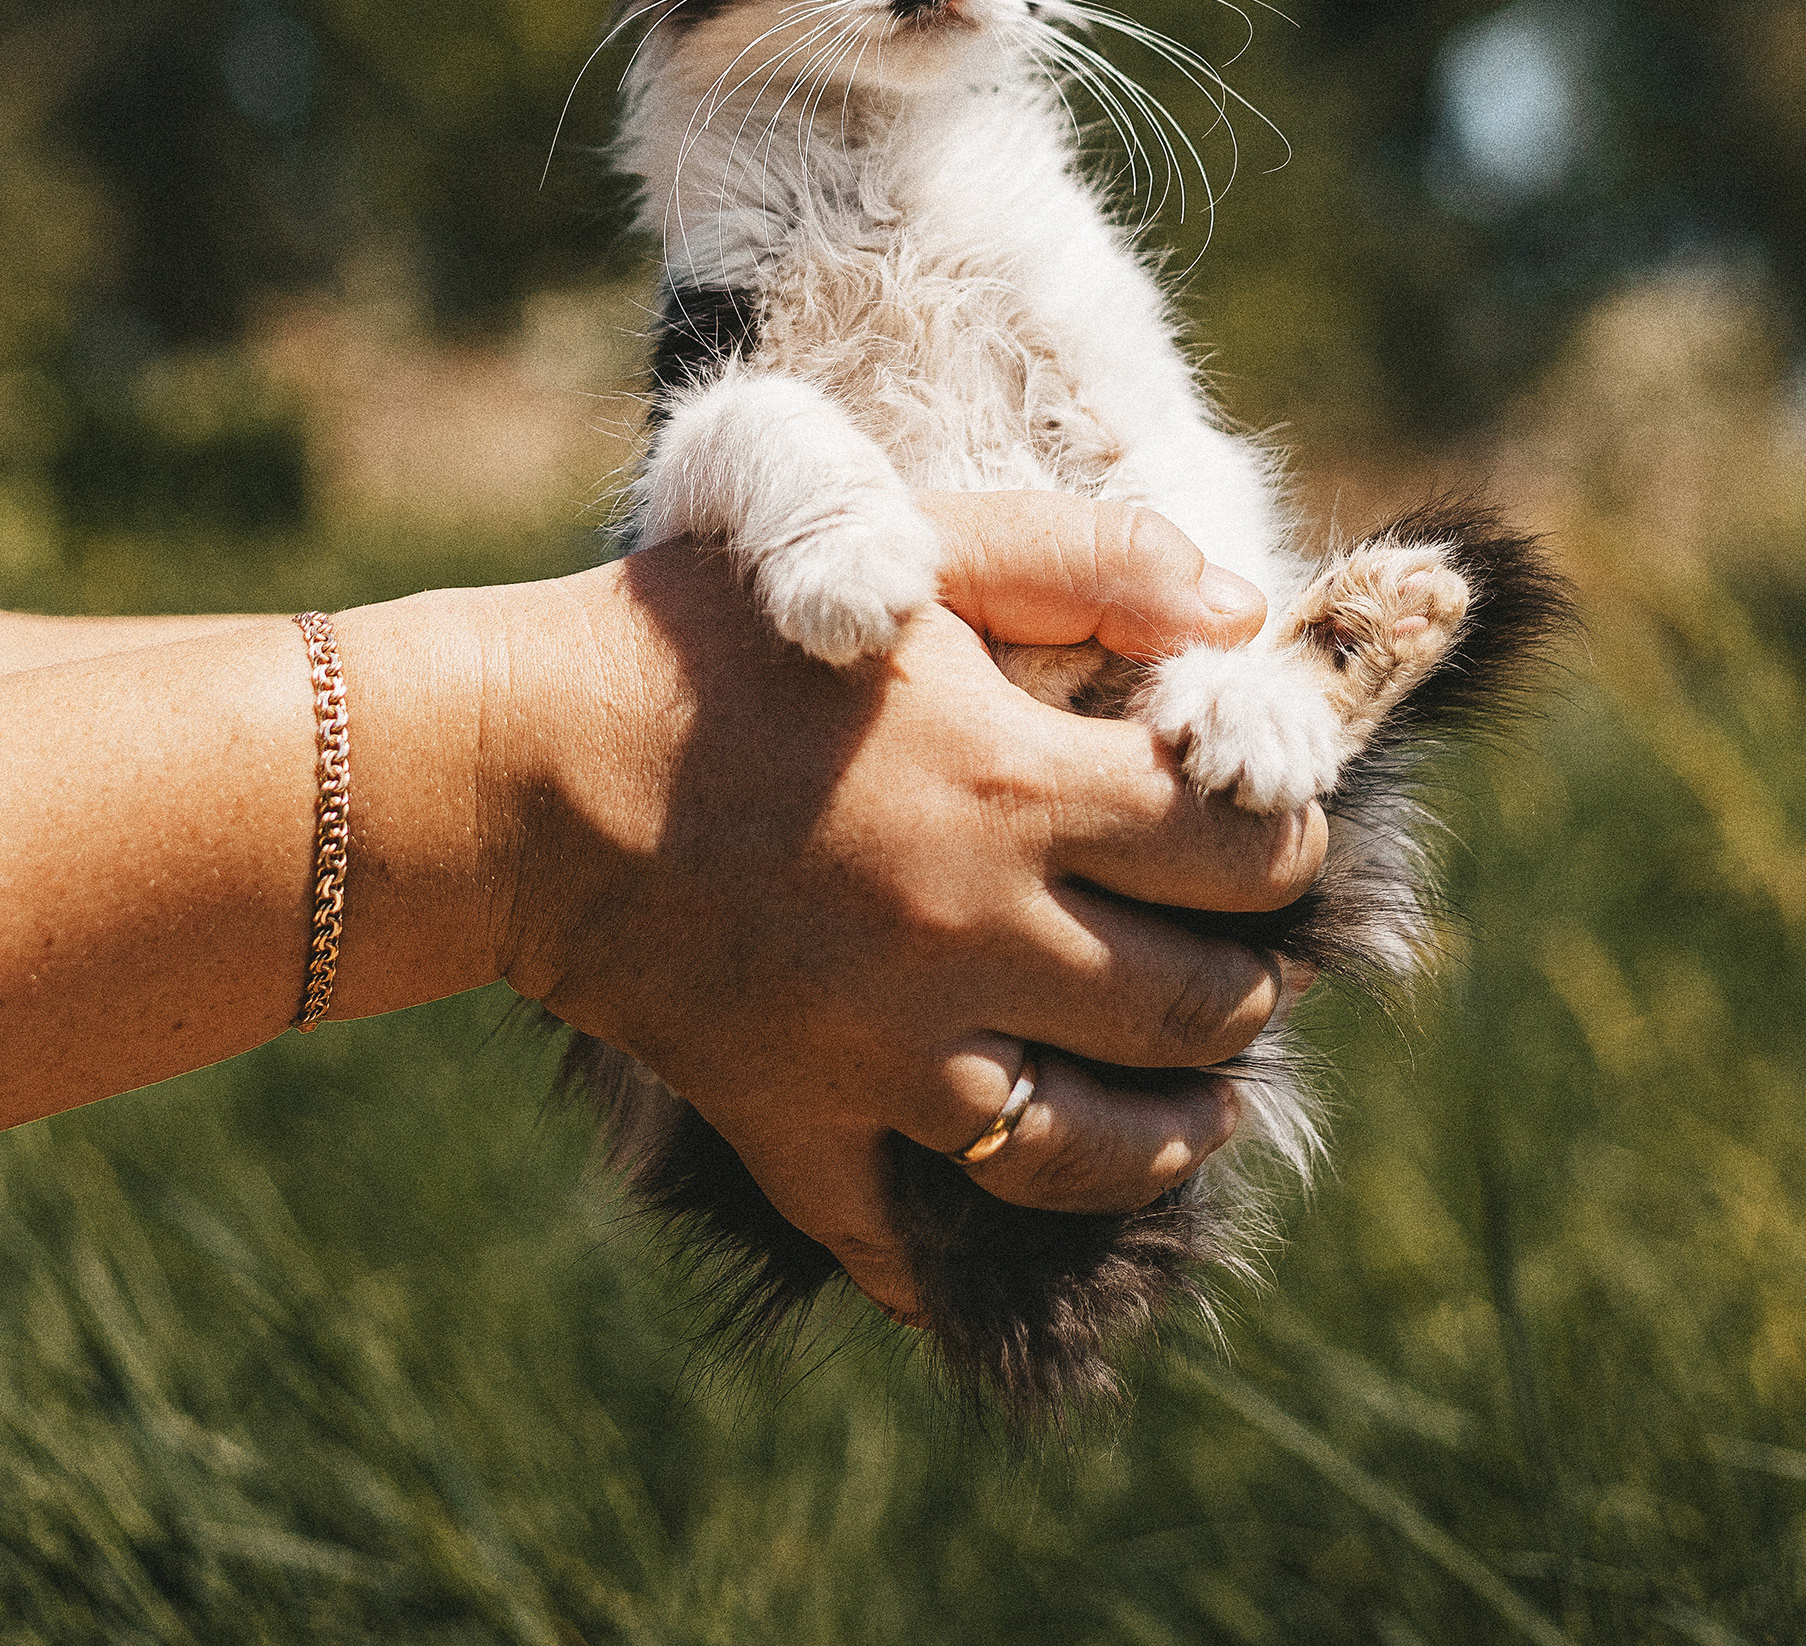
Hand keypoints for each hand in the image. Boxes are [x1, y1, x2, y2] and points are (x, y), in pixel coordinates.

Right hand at [482, 495, 1325, 1321]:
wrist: (516, 766)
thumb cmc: (713, 636)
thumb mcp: (907, 548)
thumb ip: (1086, 557)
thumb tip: (1241, 613)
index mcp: (1017, 786)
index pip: (1242, 851)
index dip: (1288, 847)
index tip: (1274, 841)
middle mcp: (975, 934)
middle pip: (1197, 1007)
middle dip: (1252, 987)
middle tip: (1246, 966)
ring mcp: (888, 1051)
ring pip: (1096, 1149)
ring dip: (1176, 1133)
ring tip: (1199, 1105)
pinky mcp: (800, 1123)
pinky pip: (906, 1238)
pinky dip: (963, 1257)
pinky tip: (1005, 1240)